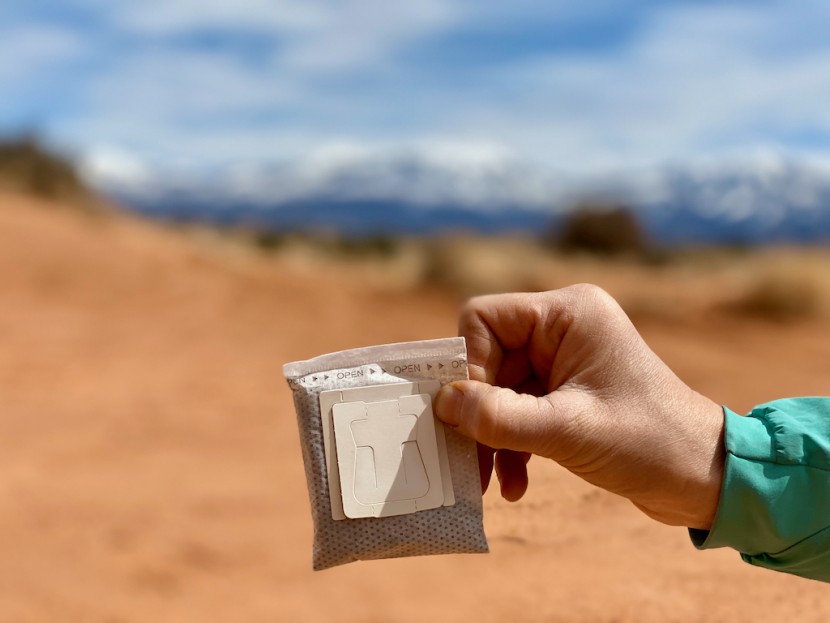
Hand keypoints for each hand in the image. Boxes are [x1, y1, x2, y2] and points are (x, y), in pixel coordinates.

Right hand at [434, 284, 724, 529]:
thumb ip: (498, 416)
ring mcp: (563, 360)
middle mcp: (563, 328)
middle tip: (465, 459)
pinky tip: (514, 483)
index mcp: (568, 314)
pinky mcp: (565, 392)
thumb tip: (441, 403)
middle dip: (477, 411)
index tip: (465, 414)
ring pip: (497, 389)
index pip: (483, 319)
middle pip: (487, 358)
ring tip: (487, 481)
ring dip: (491, 435)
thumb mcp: (567, 431)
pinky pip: (517, 409)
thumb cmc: (648, 443)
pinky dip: (510, 444)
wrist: (704, 478)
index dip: (467, 365)